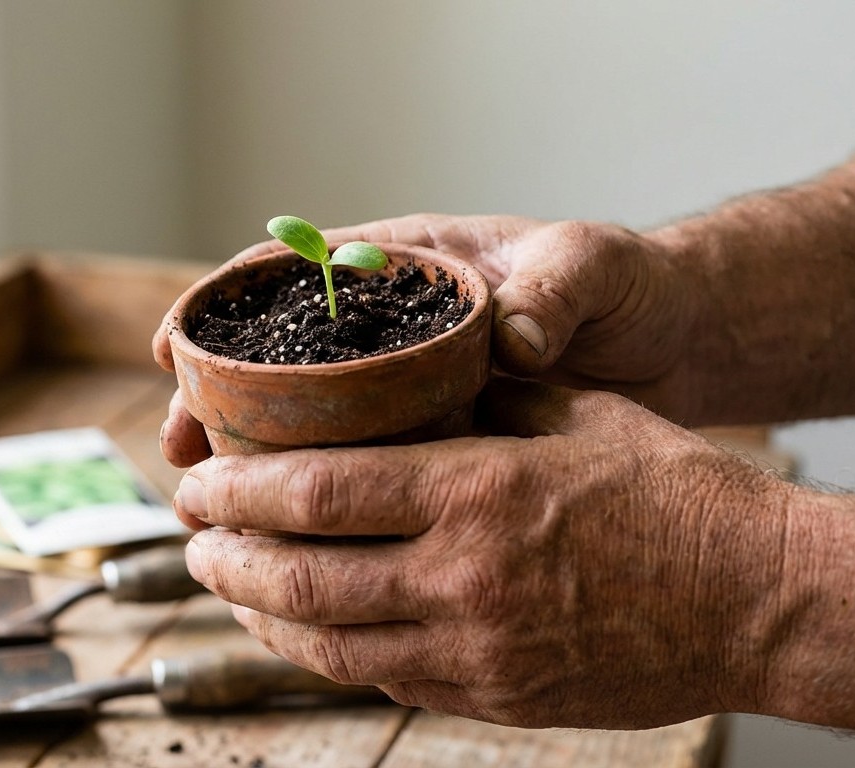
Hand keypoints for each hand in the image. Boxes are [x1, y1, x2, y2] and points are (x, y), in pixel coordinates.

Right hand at [154, 213, 700, 466]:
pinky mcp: (435, 452)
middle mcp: (395, 336)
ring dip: (253, 471)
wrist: (676, 343)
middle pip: (280, 367)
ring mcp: (410, 396)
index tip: (178, 347)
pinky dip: (320, 512)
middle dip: (217, 407)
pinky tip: (289, 552)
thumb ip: (558, 286)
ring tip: (208, 518)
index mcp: (410, 273)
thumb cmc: (628, 289)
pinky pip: (361, 479)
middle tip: (178, 457)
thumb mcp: (595, 269)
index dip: (225, 309)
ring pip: (308, 433)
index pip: (293, 278)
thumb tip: (516, 332)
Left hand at [173, 379, 793, 728]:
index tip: (197, 479)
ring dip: (257, 613)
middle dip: (224, 555)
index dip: (236, 491)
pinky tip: (299, 630)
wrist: (756, 597)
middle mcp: (462, 576)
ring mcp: (475, 649)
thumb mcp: (572, 413)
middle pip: (299, 574)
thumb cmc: (672, 492)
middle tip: (189, 534)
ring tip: (222, 583)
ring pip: (327, 642)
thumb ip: (476, 400)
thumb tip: (395, 383)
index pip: (314, 493)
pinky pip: (383, 681)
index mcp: (475, 489)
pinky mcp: (494, 696)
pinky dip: (323, 654)